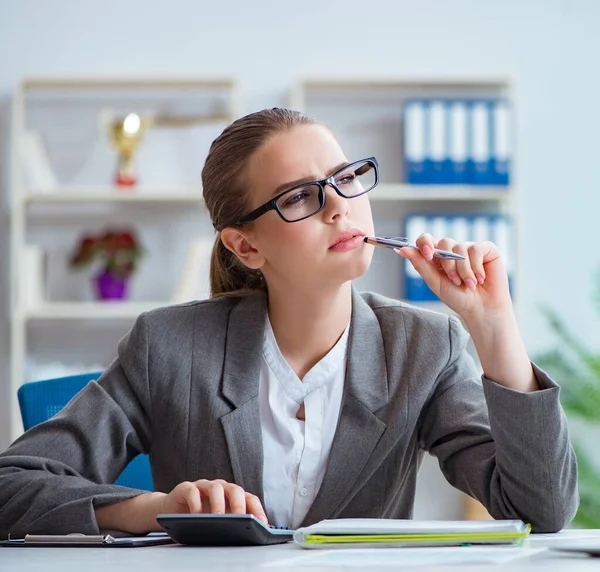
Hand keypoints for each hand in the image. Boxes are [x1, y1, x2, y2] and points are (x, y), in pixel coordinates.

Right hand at [159, 479, 267, 522]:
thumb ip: (233, 524)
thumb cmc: (199, 516)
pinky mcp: (186, 488)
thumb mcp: (218, 521)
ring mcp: (203, 486)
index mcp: (232, 496)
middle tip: (240, 521)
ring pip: (215, 488)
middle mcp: (220, 488)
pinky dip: (195, 502)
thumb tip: (253, 536)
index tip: (262, 523)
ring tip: (218, 519)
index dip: (257, 509)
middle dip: (239, 506)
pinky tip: (196, 515)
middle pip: (235, 490)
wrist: (172, 510)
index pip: (249, 498)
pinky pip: (192, 491)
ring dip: (218, 503)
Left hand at [397, 234, 511, 320]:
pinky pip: (477, 249)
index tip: (427, 254)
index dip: (425, 243)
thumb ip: (420, 264)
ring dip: (463, 270)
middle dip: (448, 265)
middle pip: (444, 242)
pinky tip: (480, 278)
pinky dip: (476, 267)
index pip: (426, 239)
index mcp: (438, 257)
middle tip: (454, 282)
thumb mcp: (435, 282)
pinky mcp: (487, 249)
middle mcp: (453, 250)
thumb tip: (401, 249)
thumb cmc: (458, 298)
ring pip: (460, 247)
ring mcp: (470, 248)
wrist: (482, 310)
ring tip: (469, 284)